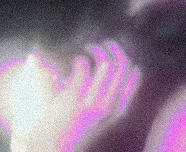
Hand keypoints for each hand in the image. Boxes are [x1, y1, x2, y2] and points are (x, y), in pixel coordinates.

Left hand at [21, 41, 139, 151]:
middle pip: (121, 66)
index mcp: (117, 110)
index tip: (118, 51)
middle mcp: (108, 106)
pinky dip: (79, 59)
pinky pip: (83, 66)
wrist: (52, 145)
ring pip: (106, 64)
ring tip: (89, 47)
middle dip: (114, 48)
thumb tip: (122, 67)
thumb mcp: (98, 113)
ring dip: (98, 49)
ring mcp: (91, 102)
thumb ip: (109, 93)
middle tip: (104, 43)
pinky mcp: (74, 97)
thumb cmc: (74, 127)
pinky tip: (75, 61)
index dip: (127, 59)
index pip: (134, 76)